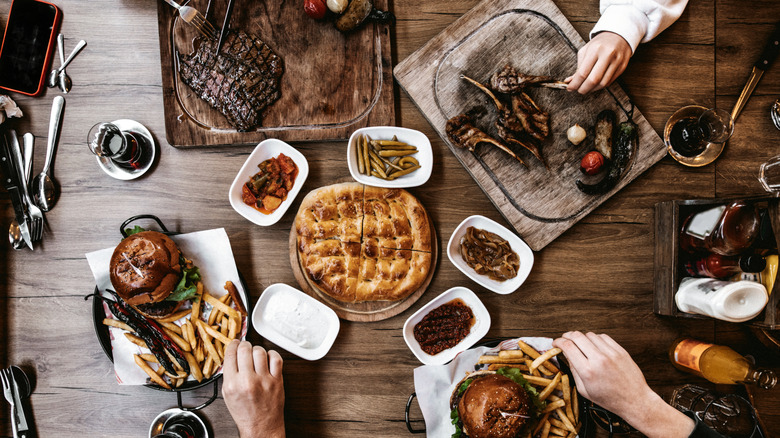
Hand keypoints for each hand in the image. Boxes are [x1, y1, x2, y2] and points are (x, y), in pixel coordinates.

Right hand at [222, 340, 285, 437]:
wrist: (261, 427)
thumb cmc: (245, 413)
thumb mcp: (228, 395)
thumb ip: (228, 375)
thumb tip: (232, 356)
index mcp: (233, 384)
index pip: (231, 354)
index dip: (233, 344)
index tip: (235, 343)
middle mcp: (248, 380)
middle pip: (245, 349)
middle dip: (244, 345)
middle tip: (245, 348)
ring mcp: (264, 380)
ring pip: (260, 351)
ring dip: (257, 350)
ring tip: (256, 355)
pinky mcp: (277, 380)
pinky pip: (276, 358)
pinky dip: (272, 354)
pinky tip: (268, 359)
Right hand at [553, 332, 694, 437]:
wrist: (635, 400)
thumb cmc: (610, 399)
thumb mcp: (584, 390)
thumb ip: (574, 370)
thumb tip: (566, 354)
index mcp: (587, 371)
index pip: (568, 346)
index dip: (558, 342)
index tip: (555, 343)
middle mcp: (599, 359)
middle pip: (577, 336)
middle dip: (567, 335)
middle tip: (564, 339)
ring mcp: (611, 353)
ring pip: (589, 334)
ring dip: (581, 337)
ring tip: (580, 345)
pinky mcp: (620, 351)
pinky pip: (603, 337)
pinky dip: (595, 339)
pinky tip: (594, 346)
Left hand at [565, 32, 631, 93]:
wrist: (619, 35)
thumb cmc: (600, 43)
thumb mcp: (586, 51)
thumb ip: (578, 67)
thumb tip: (570, 81)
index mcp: (595, 49)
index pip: (583, 72)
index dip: (575, 84)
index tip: (570, 88)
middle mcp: (608, 55)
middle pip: (593, 80)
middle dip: (583, 89)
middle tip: (578, 90)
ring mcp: (617, 61)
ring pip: (602, 83)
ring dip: (592, 89)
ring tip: (585, 88)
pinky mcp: (622, 67)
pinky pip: (609, 82)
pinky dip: (600, 86)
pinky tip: (595, 85)